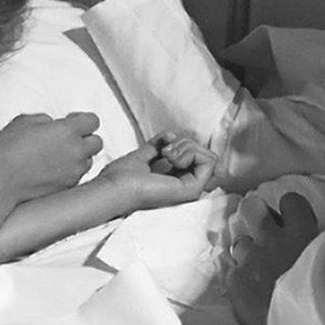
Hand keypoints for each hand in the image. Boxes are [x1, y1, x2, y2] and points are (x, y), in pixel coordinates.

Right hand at [0, 112, 103, 202]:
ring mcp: (73, 172)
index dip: (82, 120)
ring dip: (79, 156)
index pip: (93, 121)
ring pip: (88, 160)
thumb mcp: (25, 121)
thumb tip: (53, 126)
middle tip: (67, 138)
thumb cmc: (7, 149)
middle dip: (85, 138)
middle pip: (97, 142)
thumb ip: (46, 120)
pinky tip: (51, 169)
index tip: (71, 121)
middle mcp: (76, 152)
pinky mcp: (67, 187)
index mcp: (68, 131)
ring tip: (58, 155)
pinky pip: (77, 175)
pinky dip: (69, 171)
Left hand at [96, 132, 215, 210]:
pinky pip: (209, 162)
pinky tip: (172, 159)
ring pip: (208, 156)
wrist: (114, 187)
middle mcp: (186, 186)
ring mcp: (191, 189)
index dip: (183, 144)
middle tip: (165, 151)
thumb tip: (171, 135)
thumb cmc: (122, 177)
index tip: (164, 146)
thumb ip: (159, 146)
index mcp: (176, 180)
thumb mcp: (145, 155)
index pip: (197, 156)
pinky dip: (191, 152)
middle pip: (204, 154)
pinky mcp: (192, 190)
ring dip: (187, 147)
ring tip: (167, 154)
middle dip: (185, 143)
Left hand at [226, 192, 319, 324]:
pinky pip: (234, 272)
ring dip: (251, 253)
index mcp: (301, 231)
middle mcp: (272, 239)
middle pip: (251, 207)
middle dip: (257, 216)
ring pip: (241, 242)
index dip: (291, 211)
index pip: (290, 200)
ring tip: (263, 271)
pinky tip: (256, 294)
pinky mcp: (237, 281)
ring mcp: (252, 259)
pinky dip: (244, 281)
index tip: (294, 223)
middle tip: (266, 232)